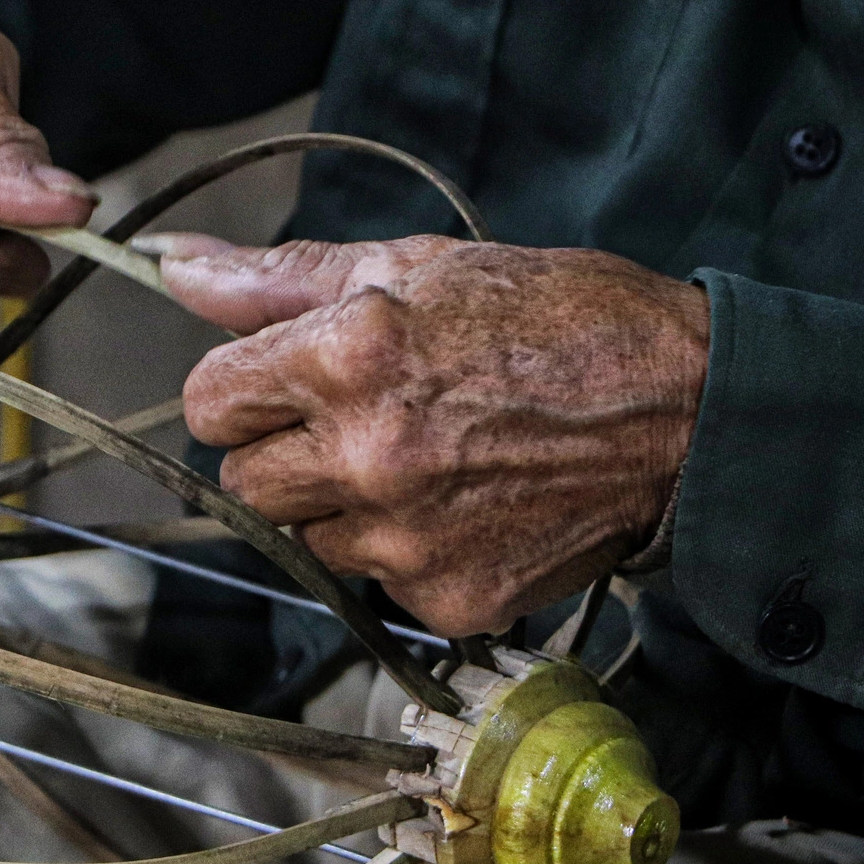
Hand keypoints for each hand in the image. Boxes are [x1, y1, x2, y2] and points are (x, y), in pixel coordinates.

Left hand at [152, 234, 707, 636]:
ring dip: (342, 507)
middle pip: (244, 482)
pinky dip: (406, 552)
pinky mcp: (447, 598)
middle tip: (365, 420)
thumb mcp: (421, 267)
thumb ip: (282, 279)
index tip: (286, 381)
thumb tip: (174, 265)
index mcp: (350, 357)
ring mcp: (406, 539)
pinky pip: (377, 583)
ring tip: (427, 460)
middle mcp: (367, 457)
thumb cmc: (560, 319)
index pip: (209, 402)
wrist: (689, 412)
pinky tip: (467, 505)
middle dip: (286, 451)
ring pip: (307, 539)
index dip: (243, 387)